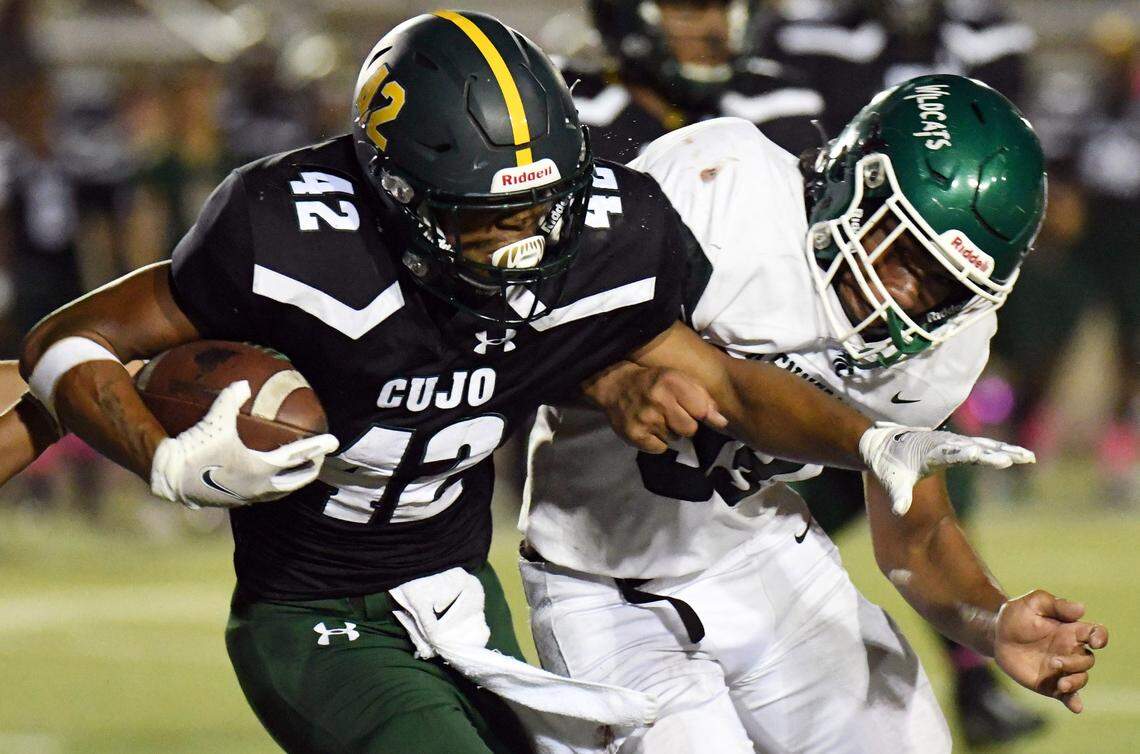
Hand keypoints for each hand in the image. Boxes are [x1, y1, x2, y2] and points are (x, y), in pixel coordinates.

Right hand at [150, 380, 338, 507]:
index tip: (334, 441)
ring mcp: (247, 498)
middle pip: (295, 481)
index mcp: (261, 468)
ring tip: (298, 472)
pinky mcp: (232, 502)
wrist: (167, 479)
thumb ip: (231, 399)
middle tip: (320, 459)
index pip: (298, 457)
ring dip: (292, 481)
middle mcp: (259, 487)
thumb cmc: (194, 449)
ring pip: (279, 492)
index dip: (317, 447)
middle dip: (310, 470)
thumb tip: (244, 382)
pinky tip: (265, 479)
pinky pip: (261, 495)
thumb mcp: (214, 421)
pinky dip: (271, 487)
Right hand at [583, 362, 726, 452]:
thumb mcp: (679, 379)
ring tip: (656, 418)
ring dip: (669, 432)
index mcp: (672, 382)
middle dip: (684, 425)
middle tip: (671, 414)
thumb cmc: (654, 382)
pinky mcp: (635, 435)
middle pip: (690, 430)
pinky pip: (660, 448)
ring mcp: (645, 419)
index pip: (702, 411)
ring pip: (674, 439)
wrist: (615, 386)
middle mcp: (659, 399)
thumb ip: (703, 397)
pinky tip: (648, 428)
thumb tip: (722, 421)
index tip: (693, 411)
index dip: (700, 413)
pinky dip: (656, 441)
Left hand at [859, 422, 1034, 514]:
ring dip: (1005, 450)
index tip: (982, 456)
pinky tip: (1021, 456)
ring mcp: (953, 442)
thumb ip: (898, 495)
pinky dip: (1001, 450)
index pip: (950, 453)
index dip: (966, 454)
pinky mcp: (958, 445)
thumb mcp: (891, 480)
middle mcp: (944, 443)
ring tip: (1028, 457)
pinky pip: (983, 446)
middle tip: (1014, 459)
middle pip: (973, 447)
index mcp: (928, 451)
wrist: (883, 443)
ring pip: (983, 444)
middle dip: (993, 452)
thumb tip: (899, 511)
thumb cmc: (888, 464)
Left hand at [995, 590, 1108, 712]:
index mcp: (1071, 630)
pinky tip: (1075, 707)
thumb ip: (1057, 604)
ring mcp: (1062, 669)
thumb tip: (1082, 609)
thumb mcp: (1033, 603)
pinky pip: (1068, 696)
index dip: (1100, 637)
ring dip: (1075, 682)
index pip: (1096, 634)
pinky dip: (1074, 702)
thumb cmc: (1016, 615)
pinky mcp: (1050, 684)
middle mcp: (1070, 651)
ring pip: (1081, 679)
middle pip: (1088, 660)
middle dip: (1076, 663)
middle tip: (1054, 661)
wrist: (996, 635)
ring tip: (1061, 683)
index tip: (1094, 642)